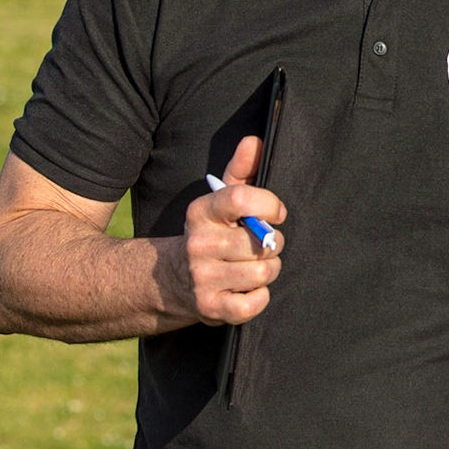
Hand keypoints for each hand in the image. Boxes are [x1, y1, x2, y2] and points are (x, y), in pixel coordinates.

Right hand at [180, 136, 285, 324]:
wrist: (171, 279)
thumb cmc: (212, 233)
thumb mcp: (219, 201)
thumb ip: (240, 171)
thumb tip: (255, 141)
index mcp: (201, 212)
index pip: (241, 199)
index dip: (270, 205)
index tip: (277, 213)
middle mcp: (199, 243)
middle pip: (261, 242)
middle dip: (272, 244)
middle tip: (263, 246)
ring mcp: (202, 277)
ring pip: (262, 272)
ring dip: (268, 271)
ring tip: (256, 266)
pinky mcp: (210, 307)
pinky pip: (253, 303)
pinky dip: (260, 298)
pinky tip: (249, 289)